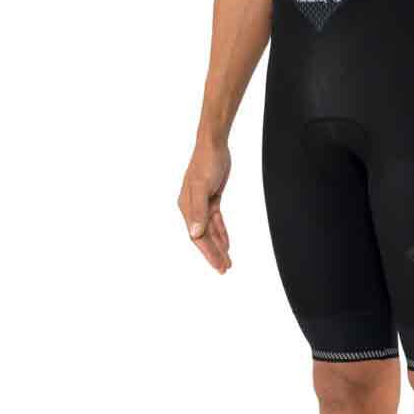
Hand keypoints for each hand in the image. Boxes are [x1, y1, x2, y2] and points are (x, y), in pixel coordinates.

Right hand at [178, 139, 231, 273]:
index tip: (218, 265)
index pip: (197, 237)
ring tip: (227, 261)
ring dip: (219, 245)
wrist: (213, 145)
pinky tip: (226, 242)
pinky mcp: (211, 198)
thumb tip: (194, 234)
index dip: (208, 253)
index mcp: (186, 208)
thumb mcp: (202, 187)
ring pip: (211, 230)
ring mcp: (201, 204)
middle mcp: (191, 208)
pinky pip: (216, 220)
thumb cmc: (206, 163)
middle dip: (214, 253)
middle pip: (203, 237)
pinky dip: (221, 231)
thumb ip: (198, 211)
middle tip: (225, 268)